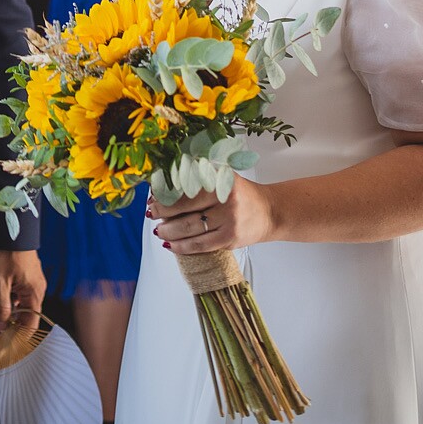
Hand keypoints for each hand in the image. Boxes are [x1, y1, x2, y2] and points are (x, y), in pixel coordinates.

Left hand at [0, 249, 45, 340]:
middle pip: (18, 313)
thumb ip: (1, 308)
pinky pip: (11, 289)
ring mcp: (30, 281)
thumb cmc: (6, 251)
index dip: (14, 335)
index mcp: (34, 293)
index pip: (29, 326)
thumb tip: (1, 328)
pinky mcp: (23, 274)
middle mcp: (36, 289)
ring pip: (12, 301)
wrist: (8, 226)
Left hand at [150, 180, 277, 253]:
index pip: (187, 185)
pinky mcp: (230, 239)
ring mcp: (229, 220)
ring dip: (169, 230)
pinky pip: (200, 245)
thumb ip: (199, 177)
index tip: (154, 195)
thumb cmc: (241, 194)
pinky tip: (171, 244)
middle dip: (164, 211)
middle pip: (185, 206)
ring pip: (190, 228)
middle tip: (152, 212)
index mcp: (222, 178)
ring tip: (159, 229)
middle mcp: (227, 198)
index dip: (167, 192)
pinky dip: (182, 246)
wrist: (270, 211)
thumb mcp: (223, 177)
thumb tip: (164, 186)